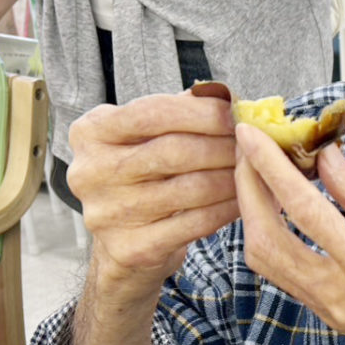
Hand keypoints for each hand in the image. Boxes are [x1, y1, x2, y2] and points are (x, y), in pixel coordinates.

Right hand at [68, 93, 239, 297]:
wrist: (124, 242)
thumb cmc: (145, 174)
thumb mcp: (148, 135)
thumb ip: (182, 110)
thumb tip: (230, 96)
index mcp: (91, 132)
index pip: (153, 112)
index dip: (203, 112)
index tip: (237, 113)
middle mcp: (90, 172)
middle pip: (175, 151)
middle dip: (223, 145)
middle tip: (253, 144)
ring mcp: (107, 213)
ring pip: (191, 188)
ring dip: (232, 177)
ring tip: (254, 170)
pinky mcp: (130, 248)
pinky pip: (196, 222)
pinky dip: (227, 208)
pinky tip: (244, 199)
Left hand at [234, 123, 344, 344]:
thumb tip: (324, 157)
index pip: (304, 211)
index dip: (272, 168)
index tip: (252, 134)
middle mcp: (338, 298)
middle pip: (265, 240)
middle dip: (248, 188)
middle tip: (248, 146)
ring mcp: (328, 311)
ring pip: (265, 260)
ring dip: (253, 211)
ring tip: (262, 168)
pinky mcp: (325, 313)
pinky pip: (281, 271)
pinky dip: (270, 231)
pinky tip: (281, 202)